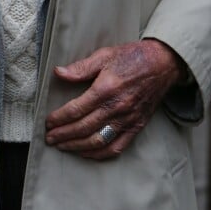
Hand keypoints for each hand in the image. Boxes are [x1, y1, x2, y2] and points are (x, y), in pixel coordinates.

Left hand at [45, 39, 185, 159]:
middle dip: (64, 135)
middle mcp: (117, 107)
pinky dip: (99, 154)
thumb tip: (58, 73)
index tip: (48, 122)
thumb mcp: (104, 55)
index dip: (60, 118)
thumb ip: (81, 67)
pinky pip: (116, 147)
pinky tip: (86, 153)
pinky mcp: (136, 127)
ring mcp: (128, 119)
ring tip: (63, 147)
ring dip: (77, 147)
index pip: (77, 109)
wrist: (162, 64)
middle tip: (49, 138)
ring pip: (98, 141)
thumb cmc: (132, 57)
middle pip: (84, 128)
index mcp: (106, 88)